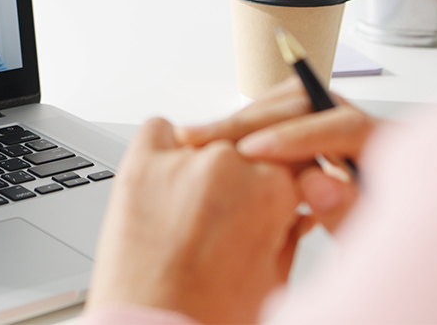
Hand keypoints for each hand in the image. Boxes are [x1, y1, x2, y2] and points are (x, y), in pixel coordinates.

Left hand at [88, 118, 302, 322]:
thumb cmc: (208, 316)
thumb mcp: (273, 278)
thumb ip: (290, 231)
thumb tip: (297, 209)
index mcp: (272, 191)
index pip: (294, 156)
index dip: (287, 175)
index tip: (277, 186)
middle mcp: (227, 166)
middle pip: (249, 146)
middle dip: (245, 176)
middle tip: (227, 214)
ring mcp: (180, 162)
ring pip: (207, 137)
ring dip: (205, 164)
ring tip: (192, 211)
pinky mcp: (139, 165)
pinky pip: (159, 130)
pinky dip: (164, 148)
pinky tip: (166, 182)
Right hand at [176, 76, 376, 231]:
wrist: (393, 254)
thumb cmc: (382, 251)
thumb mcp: (368, 242)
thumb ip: (347, 213)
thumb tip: (319, 186)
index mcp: (391, 151)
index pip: (344, 126)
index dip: (295, 138)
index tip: (251, 152)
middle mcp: (366, 127)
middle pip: (307, 102)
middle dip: (250, 121)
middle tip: (203, 138)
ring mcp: (338, 125)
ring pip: (287, 102)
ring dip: (240, 120)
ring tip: (196, 138)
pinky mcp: (314, 132)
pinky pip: (277, 116)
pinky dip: (244, 128)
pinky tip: (211, 143)